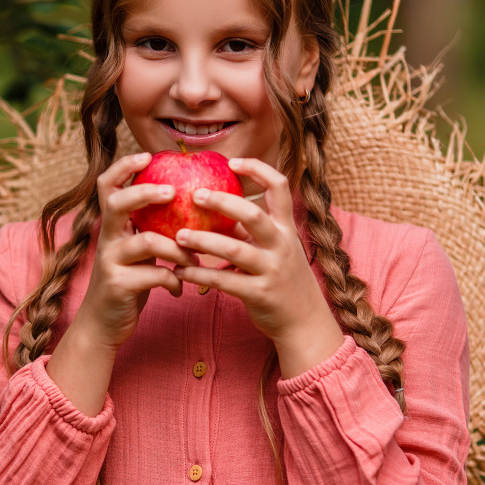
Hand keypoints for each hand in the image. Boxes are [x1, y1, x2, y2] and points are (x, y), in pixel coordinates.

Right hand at [76, 152, 198, 351]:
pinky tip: (179, 288)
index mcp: (113, 226)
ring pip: (146, 241)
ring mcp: (110, 261)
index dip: (125, 166)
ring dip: (178, 248)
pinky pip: (155, 275)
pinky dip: (174, 280)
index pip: (108, 185)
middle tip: (173, 192)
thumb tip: (187, 204)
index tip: (149, 156)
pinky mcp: (119, 285)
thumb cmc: (128, 282)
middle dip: (146, 193)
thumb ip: (150, 229)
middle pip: (118, 203)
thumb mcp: (136, 251)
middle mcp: (107, 238)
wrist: (102, 325)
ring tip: (194, 259)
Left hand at [173, 158, 343, 377]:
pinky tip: (180, 270)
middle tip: (195, 195)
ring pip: (234, 249)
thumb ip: (253, 230)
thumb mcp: (277, 249)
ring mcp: (272, 270)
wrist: (305, 322)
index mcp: (286, 228)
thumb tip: (219, 206)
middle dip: (222, 202)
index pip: (279, 186)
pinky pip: (225, 281)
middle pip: (252, 214)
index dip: (257, 169)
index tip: (232, 162)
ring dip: (203, 240)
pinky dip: (200, 275)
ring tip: (179, 235)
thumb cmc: (285, 280)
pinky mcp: (260, 294)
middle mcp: (281, 245)